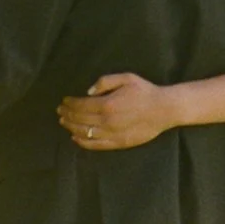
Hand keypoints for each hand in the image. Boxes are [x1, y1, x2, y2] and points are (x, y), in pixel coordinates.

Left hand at [58, 73, 173, 150]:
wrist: (163, 110)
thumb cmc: (145, 91)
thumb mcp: (126, 78)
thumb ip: (105, 81)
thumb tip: (87, 91)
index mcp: (107, 104)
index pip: (81, 105)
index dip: (70, 103)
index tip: (64, 101)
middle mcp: (107, 121)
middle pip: (79, 120)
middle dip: (67, 115)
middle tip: (60, 111)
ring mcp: (111, 134)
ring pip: (84, 133)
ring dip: (71, 127)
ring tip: (64, 122)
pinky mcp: (117, 143)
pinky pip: (95, 145)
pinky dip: (82, 142)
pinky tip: (75, 138)